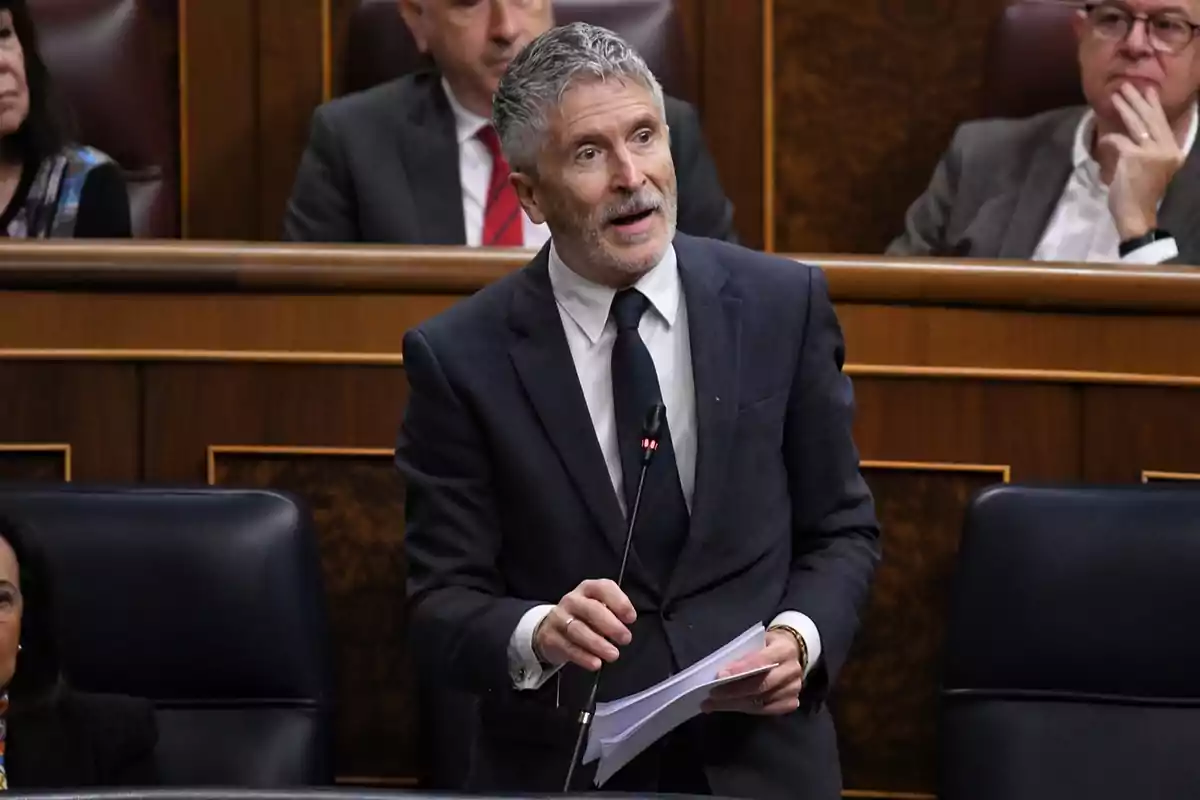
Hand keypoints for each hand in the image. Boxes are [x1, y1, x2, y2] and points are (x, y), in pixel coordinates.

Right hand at [533, 579, 635, 670]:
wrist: (552, 629)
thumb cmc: (585, 618)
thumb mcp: (598, 608)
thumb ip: (613, 612)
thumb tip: (627, 624)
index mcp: (588, 589)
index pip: (603, 588)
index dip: (619, 602)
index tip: (631, 618)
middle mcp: (572, 600)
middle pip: (591, 609)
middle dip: (611, 625)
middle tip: (626, 639)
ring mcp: (559, 618)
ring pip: (578, 629)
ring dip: (598, 643)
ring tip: (613, 654)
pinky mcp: (550, 637)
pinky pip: (568, 647)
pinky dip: (583, 657)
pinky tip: (596, 663)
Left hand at [701, 629, 805, 714]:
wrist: (791, 654)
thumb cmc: (767, 646)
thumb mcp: (757, 642)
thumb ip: (744, 654)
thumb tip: (721, 672)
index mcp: (784, 650)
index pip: (762, 661)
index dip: (741, 669)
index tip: (720, 675)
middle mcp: (792, 671)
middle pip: (762, 685)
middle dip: (734, 691)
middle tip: (712, 695)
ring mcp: (794, 689)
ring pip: (761, 702)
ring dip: (734, 703)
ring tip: (713, 704)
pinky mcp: (791, 703)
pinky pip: (765, 711)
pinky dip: (744, 709)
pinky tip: (728, 706)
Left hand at [1100, 83, 1185, 238]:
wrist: (1136, 215)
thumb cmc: (1140, 194)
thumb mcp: (1151, 168)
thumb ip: (1148, 149)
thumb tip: (1137, 129)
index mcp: (1173, 151)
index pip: (1163, 123)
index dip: (1154, 106)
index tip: (1149, 91)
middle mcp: (1167, 149)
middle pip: (1151, 120)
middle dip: (1138, 101)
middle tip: (1127, 86)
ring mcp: (1152, 153)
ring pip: (1137, 125)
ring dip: (1125, 108)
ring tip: (1116, 96)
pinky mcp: (1134, 157)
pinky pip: (1118, 141)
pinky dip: (1109, 139)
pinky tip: (1102, 139)